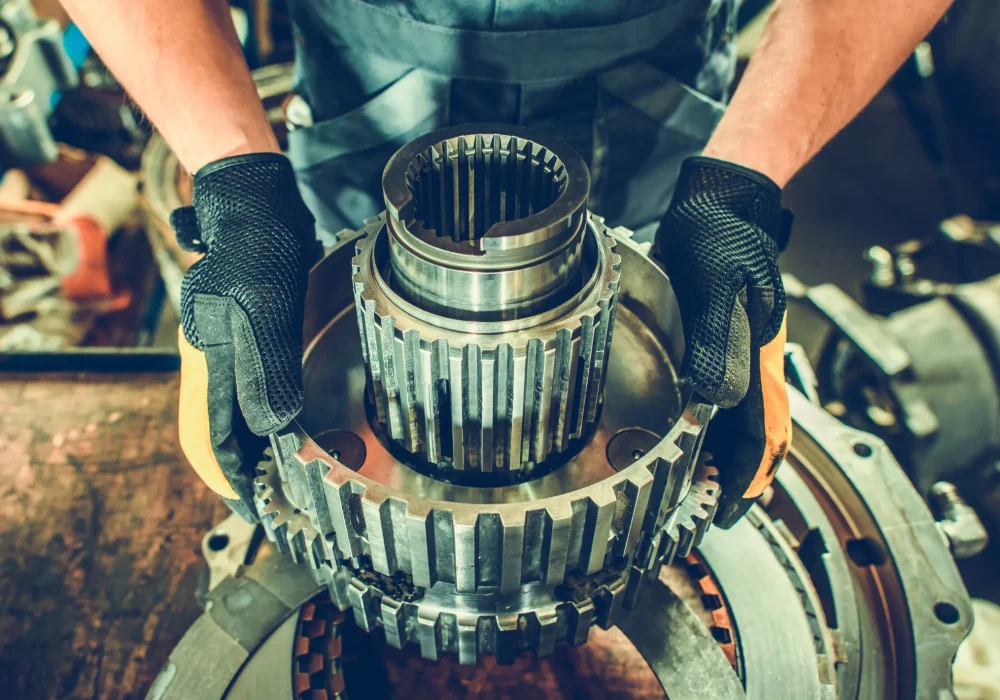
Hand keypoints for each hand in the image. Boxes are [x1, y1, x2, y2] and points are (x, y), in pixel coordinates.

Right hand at [172, 153, 317, 520]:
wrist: (254, 202)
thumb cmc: (259, 249)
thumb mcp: (265, 308)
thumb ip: (266, 369)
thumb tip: (271, 428)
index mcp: (208, 363)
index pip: (213, 440)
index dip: (235, 479)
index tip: (256, 511)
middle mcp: (209, 362)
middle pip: (214, 434)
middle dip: (237, 472)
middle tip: (270, 501)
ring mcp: (222, 348)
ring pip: (228, 413)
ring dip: (249, 446)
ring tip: (279, 472)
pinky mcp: (241, 334)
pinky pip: (243, 389)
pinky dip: (258, 415)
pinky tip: (283, 421)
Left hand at [654, 157, 792, 526]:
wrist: (718, 207)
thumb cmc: (721, 239)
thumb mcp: (718, 283)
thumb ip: (717, 337)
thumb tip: (712, 398)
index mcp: (761, 361)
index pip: (763, 436)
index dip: (745, 477)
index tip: (725, 509)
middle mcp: (754, 368)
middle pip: (756, 441)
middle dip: (736, 481)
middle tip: (704, 513)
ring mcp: (739, 360)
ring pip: (741, 426)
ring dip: (722, 461)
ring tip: (693, 489)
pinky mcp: (718, 347)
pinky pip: (722, 403)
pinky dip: (709, 431)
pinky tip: (686, 437)